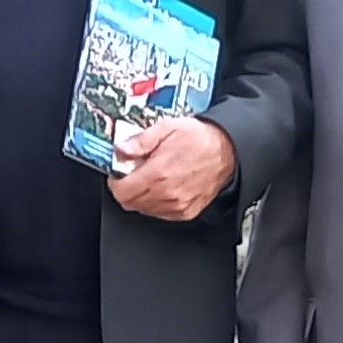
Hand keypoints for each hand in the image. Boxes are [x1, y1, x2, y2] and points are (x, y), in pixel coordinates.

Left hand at [108, 117, 237, 220]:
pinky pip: (161, 214)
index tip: (119, 173)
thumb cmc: (200, 139)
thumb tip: (121, 150)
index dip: (116, 181)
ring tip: (152, 178)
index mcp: (158, 173)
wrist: (227, 150)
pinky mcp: (186, 212)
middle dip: (127, 189)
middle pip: (130, 203)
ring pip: (144, 210)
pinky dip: (157, 203)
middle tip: (134, 174)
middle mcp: (167, 193)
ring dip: (141, 196)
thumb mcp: (166, 128)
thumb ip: (140, 141)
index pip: (121, 191)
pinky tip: (163, 187)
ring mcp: (177, 205)